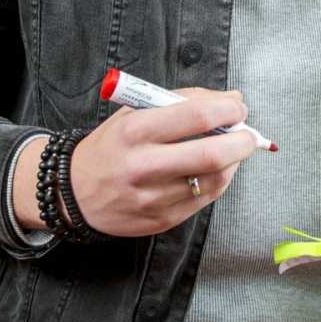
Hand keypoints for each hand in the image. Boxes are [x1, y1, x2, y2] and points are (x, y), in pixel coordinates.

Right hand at [13, 88, 258, 236]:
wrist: (71, 192)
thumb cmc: (113, 144)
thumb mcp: (137, 110)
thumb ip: (185, 100)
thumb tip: (232, 100)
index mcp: (136, 131)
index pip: (197, 116)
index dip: (228, 110)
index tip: (238, 106)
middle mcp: (143, 166)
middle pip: (211, 154)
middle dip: (242, 140)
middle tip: (248, 133)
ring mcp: (152, 198)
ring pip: (214, 180)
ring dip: (234, 162)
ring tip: (233, 149)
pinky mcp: (159, 221)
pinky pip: (204, 199)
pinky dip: (220, 180)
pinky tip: (217, 169)